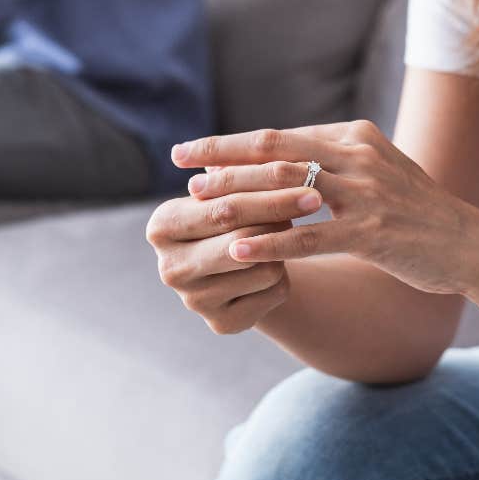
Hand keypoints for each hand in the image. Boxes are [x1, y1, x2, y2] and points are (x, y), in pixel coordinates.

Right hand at [145, 176, 325, 333]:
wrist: (238, 265)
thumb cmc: (233, 216)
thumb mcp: (229, 191)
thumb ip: (241, 173)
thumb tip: (276, 155)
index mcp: (162, 225)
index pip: (222, 205)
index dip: (266, 188)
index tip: (305, 173)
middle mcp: (170, 268)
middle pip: (240, 237)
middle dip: (281, 212)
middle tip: (316, 198)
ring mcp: (194, 301)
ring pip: (263, 267)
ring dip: (285, 247)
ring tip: (285, 235)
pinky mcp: (222, 324)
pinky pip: (272, 293)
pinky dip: (285, 276)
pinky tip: (278, 267)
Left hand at [170, 121, 478, 296]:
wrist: (470, 245)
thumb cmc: (417, 214)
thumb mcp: (377, 173)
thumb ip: (335, 163)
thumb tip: (285, 160)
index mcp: (355, 137)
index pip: (280, 136)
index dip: (231, 144)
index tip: (190, 151)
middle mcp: (359, 157)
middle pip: (276, 152)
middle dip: (222, 159)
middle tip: (180, 167)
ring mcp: (367, 194)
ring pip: (287, 191)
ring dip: (238, 197)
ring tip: (198, 207)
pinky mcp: (373, 233)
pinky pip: (311, 238)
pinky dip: (271, 243)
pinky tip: (239, 251)